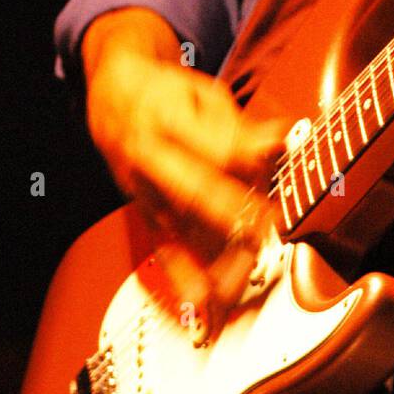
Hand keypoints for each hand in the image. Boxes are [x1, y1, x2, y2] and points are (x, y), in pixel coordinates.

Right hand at [84, 12, 287, 335]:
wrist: (113, 98)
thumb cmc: (165, 93)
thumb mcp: (203, 94)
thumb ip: (239, 125)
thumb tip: (281, 138)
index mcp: (167, 120)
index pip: (213, 147)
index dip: (249, 160)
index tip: (279, 167)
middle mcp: (149, 158)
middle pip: (193, 190)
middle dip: (233, 214)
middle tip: (266, 226)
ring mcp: (142, 189)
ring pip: (181, 228)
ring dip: (216, 254)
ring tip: (248, 274)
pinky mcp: (143, 212)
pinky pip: (163, 248)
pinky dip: (183, 277)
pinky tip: (203, 300)